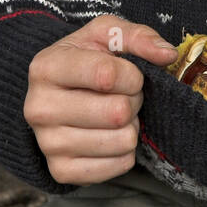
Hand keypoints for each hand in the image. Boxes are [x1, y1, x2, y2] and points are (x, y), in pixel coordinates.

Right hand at [24, 14, 177, 183]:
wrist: (59, 95)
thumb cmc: (86, 60)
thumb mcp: (107, 35)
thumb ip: (138, 36)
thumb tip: (167, 55)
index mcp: (46, 67)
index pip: (107, 75)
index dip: (132, 75)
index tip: (129, 73)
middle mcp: (39, 108)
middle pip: (117, 112)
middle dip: (132, 100)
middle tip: (122, 95)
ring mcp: (48, 144)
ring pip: (122, 140)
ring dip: (130, 126)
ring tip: (114, 114)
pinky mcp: (61, 171)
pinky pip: (119, 166)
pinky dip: (124, 151)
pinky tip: (109, 135)